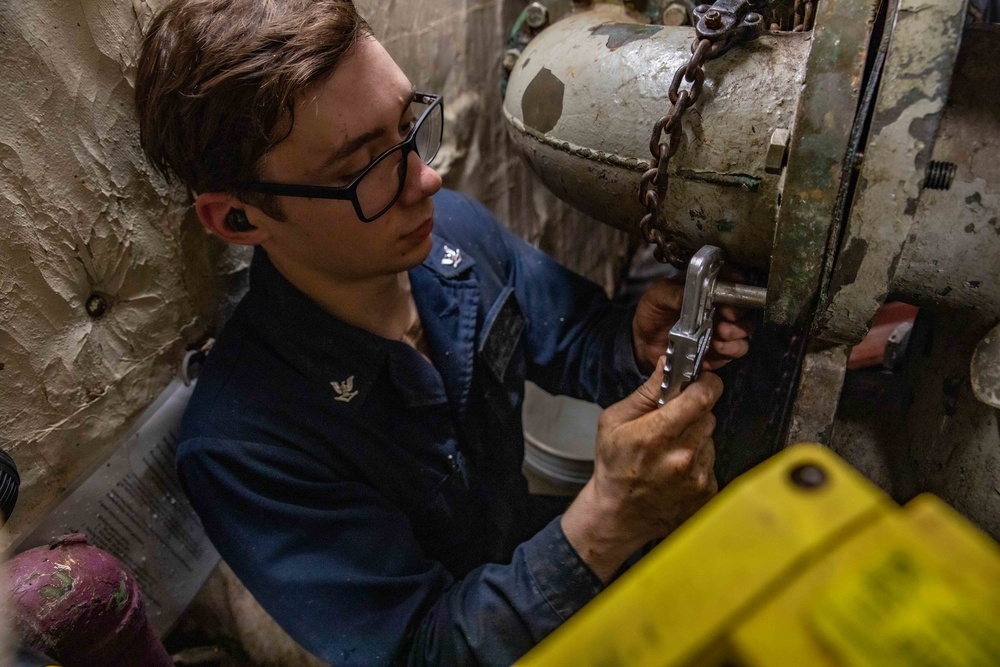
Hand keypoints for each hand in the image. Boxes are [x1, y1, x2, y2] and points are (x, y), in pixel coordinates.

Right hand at [561, 362, 721, 581]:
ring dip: (695, 437)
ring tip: (670, 450)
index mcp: (656, 435)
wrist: (618, 515)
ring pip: (710, 437)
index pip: (702, 397)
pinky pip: (711, 461)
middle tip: (672, 421)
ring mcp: (697, 478)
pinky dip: (698, 460)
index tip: (702, 381)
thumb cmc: (614, 466)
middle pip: (708, 415)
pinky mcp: (707, 492)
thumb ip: (647, 391)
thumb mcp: (615, 421)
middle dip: (694, 412)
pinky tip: (676, 469)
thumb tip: (668, 363)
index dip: (706, 383)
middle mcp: (681, 457)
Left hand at [632, 278, 752, 374]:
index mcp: (707, 287)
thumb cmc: (652, 313)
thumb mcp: (657, 296)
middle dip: (739, 311)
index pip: (733, 280)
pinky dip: (733, 348)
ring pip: (746, 327)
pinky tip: (718, 346)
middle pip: (745, 305)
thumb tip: (689, 292)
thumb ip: (673, 293)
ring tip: (722, 332)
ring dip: (738, 330)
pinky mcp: (722, 350)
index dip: (737, 285)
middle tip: (727, 316)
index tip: (729, 294)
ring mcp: (723, 328)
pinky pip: (738, 349)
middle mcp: (720, 306)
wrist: (644, 343)